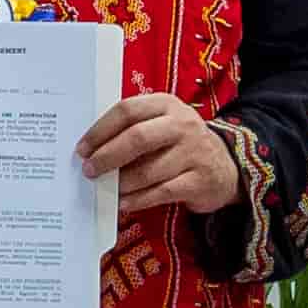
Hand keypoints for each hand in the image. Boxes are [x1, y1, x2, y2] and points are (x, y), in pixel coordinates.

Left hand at [82, 93, 245, 220]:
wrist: (224, 165)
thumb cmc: (179, 144)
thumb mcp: (161, 125)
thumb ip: (132, 129)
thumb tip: (91, 150)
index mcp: (166, 105)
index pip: (127, 110)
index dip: (100, 130)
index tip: (82, 149)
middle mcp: (182, 124)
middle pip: (137, 138)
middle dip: (108, 156)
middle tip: (90, 170)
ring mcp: (193, 152)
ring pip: (148, 170)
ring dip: (122, 183)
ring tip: (107, 189)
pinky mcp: (199, 180)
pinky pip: (161, 192)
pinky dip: (138, 200)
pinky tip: (124, 202)